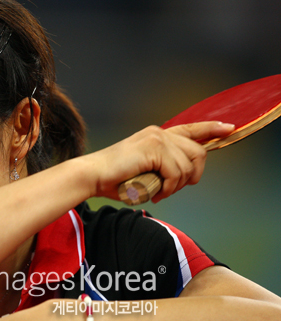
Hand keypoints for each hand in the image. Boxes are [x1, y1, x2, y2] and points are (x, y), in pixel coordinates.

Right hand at [85, 121, 234, 202]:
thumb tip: (183, 177)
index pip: (191, 128)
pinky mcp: (153, 148)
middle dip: (192, 176)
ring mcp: (156, 139)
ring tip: (158, 192)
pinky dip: (168, 188)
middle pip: (198, 152)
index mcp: (156, 135)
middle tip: (171, 189)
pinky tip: (155, 193)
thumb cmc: (114, 178)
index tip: (228, 128)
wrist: (92, 176)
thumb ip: (163, 168)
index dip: (211, 129)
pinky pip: (176, 173)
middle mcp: (159, 133)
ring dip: (176, 185)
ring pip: (188, 166)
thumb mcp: (145, 171)